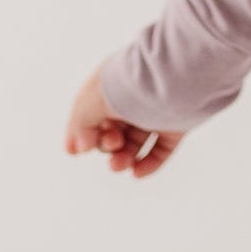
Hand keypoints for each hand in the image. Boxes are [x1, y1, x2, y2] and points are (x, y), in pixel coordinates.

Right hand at [63, 62, 185, 178]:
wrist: (170, 78)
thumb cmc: (126, 86)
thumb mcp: (89, 103)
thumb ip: (80, 124)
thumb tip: (81, 147)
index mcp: (110, 85)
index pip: (91, 112)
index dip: (82, 133)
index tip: (74, 152)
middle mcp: (132, 98)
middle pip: (112, 130)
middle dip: (106, 145)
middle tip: (112, 143)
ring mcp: (154, 111)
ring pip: (135, 142)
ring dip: (123, 159)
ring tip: (119, 165)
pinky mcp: (175, 124)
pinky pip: (161, 149)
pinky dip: (149, 163)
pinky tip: (137, 173)